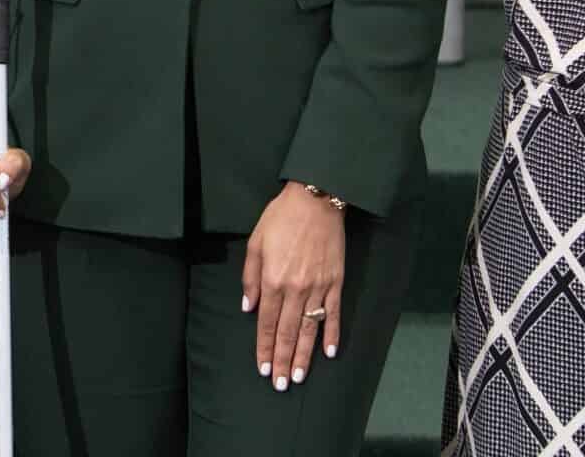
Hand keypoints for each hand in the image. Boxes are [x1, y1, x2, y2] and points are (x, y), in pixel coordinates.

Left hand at [241, 184, 344, 390]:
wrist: (316, 200)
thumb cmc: (281, 218)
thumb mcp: (255, 243)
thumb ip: (250, 278)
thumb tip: (249, 308)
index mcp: (273, 280)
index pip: (266, 322)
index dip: (264, 347)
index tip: (262, 367)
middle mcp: (295, 289)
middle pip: (287, 332)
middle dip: (282, 360)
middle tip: (280, 384)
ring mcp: (318, 287)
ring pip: (308, 329)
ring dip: (303, 356)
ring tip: (298, 377)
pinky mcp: (335, 282)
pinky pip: (333, 314)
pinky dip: (331, 334)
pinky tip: (329, 352)